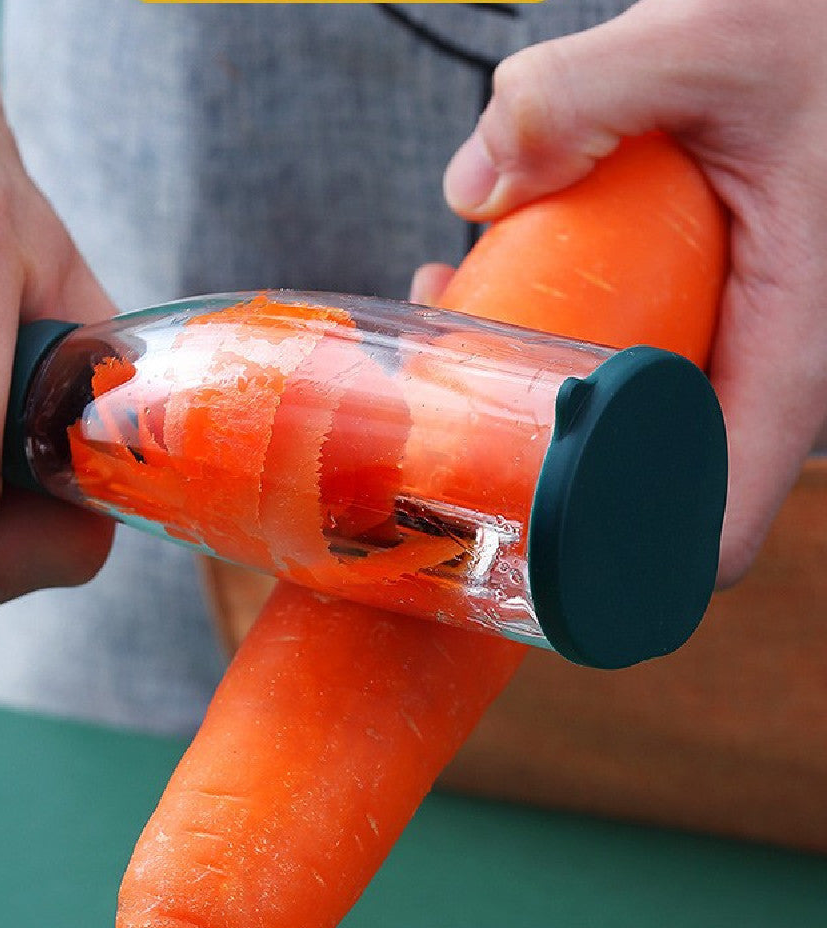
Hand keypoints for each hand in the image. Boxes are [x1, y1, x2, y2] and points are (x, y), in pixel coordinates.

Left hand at [435, 0, 826, 586]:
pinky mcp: (699, 304)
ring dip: (524, 394)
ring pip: (619, 414)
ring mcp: (727, 339)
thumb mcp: (713, 40)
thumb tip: (470, 188)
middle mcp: (762, 364)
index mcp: (790, 345)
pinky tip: (481, 274)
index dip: (630, 570)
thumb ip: (585, 95)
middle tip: (449, 416)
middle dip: (540, 471)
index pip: (721, 522)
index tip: (533, 561)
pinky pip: (618, 348)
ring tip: (443, 319)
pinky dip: (548, 334)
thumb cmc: (817, 33)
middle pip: (642, 481)